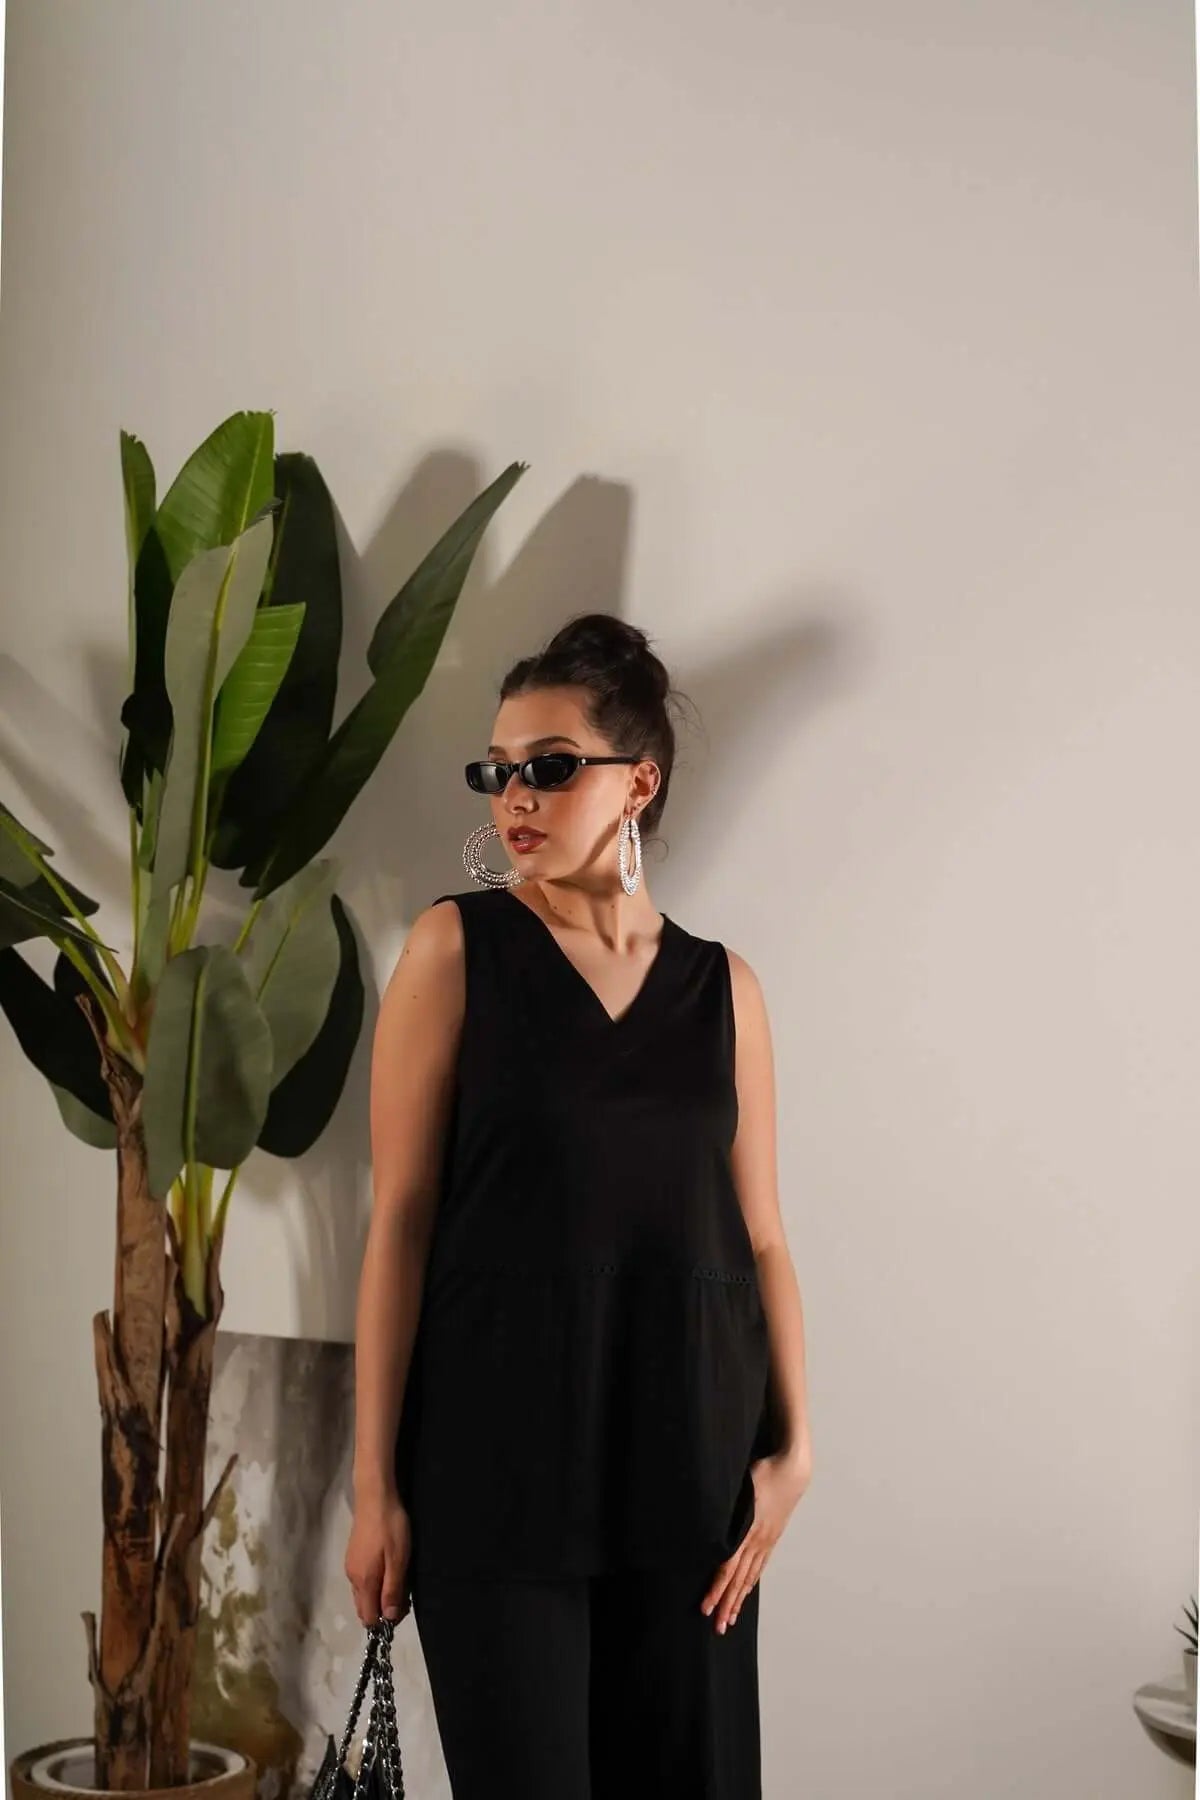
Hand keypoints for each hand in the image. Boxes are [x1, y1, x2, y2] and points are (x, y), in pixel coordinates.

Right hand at [345, 1487, 412, 1625]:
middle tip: (402, 1596)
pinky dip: (373, 1584)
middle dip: (381, 1610)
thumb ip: (392, 1590)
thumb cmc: (390, 1529)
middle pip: (364, 1607)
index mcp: (364, 1582)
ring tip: (397, 1581)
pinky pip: (362, 1581)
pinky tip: (386, 1571)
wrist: (374, 1497)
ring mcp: (350, 1566)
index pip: (368, 1617)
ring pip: (362, 1594)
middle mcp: (352, 1578)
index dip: (384, 1621)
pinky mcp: (353, 1556)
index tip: (401, 1610)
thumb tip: (389, 1618)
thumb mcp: (398, 1560)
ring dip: (377, 1596)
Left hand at [700, 1446, 810, 1634]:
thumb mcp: (739, 1484)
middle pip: (738, 1580)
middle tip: (716, 1628)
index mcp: (747, 1530)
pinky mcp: (772, 1537)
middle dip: (726, 1605)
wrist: (792, 1470)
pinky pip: (759, 1566)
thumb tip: (704, 1517)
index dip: (716, 1589)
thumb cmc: (763, 1471)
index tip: (706, 1607)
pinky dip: (751, 1582)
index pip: (728, 1568)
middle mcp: (757, 1541)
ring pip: (749, 1577)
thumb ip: (724, 1503)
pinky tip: (746, 1592)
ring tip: (730, 1619)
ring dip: (738, 1599)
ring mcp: (766, 1541)